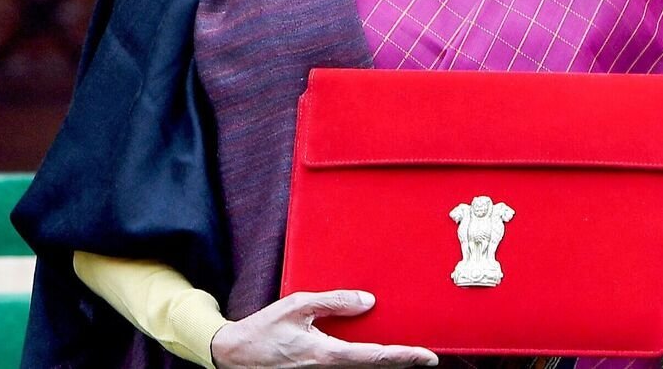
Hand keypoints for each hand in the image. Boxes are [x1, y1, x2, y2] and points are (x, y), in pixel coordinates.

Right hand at [211, 290, 438, 368]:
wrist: (235, 355)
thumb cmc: (264, 330)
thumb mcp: (298, 306)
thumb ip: (335, 302)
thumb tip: (368, 301)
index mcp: (327, 354)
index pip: (375, 356)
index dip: (404, 356)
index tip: (428, 357)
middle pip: (374, 367)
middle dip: (401, 362)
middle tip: (426, 357)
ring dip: (383, 362)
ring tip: (405, 354)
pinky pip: (346, 367)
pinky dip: (364, 361)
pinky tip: (373, 353)